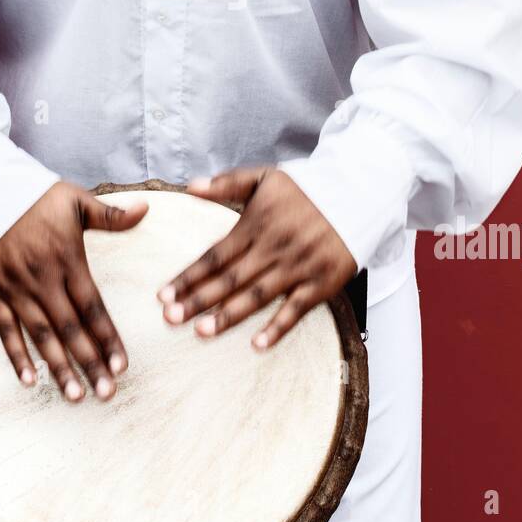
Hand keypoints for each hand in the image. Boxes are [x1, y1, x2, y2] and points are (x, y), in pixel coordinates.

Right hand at [0, 183, 146, 400]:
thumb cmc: (32, 194)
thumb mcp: (73, 199)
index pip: (92, 306)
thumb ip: (109, 214)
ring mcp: (13, 286)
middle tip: (106, 393)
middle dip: (89, 362)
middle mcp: (41, 277)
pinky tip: (30, 380)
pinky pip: (4, 329)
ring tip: (74, 395)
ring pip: (39, 334)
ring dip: (57, 367)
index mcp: (66, 258)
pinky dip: (16, 355)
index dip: (107, 337)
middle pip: (69, 327)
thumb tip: (146, 210)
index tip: (122, 366)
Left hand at [157, 168, 356, 348]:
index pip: (216, 254)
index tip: (162, 294)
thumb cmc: (307, 187)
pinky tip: (257, 344)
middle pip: (230, 278)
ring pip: (258, 295)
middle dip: (198, 299)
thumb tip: (189, 187)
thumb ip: (226, 183)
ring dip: (229, 315)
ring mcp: (299, 266)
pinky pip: (297, 309)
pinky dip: (278, 328)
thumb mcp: (265, 177)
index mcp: (257, 223)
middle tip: (170, 319)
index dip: (189, 275)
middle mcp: (275, 246)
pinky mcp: (322, 281)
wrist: (359, 192)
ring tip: (201, 332)